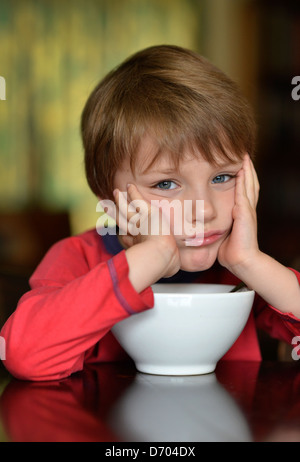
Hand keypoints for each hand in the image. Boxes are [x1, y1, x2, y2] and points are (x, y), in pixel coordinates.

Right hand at [113, 184, 179, 278]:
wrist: (161, 255)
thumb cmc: (165, 263)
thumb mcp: (167, 266)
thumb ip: (166, 265)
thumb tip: (172, 269)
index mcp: (137, 245)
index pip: (125, 236)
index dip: (122, 232)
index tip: (120, 231)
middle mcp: (134, 232)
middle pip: (121, 220)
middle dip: (113, 212)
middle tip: (104, 206)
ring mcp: (139, 221)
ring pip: (126, 209)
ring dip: (120, 199)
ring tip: (116, 192)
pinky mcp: (146, 212)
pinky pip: (137, 199)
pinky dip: (133, 192)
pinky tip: (129, 186)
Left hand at [217, 154, 259, 274]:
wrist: (242, 260)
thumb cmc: (230, 251)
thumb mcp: (222, 234)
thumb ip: (216, 226)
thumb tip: (201, 225)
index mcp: (242, 213)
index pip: (244, 190)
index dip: (242, 178)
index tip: (238, 166)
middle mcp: (247, 209)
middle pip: (250, 184)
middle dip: (247, 169)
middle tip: (244, 155)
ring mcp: (248, 210)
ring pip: (249, 185)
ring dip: (247, 170)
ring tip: (244, 158)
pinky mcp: (244, 213)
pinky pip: (243, 193)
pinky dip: (243, 181)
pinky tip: (240, 171)